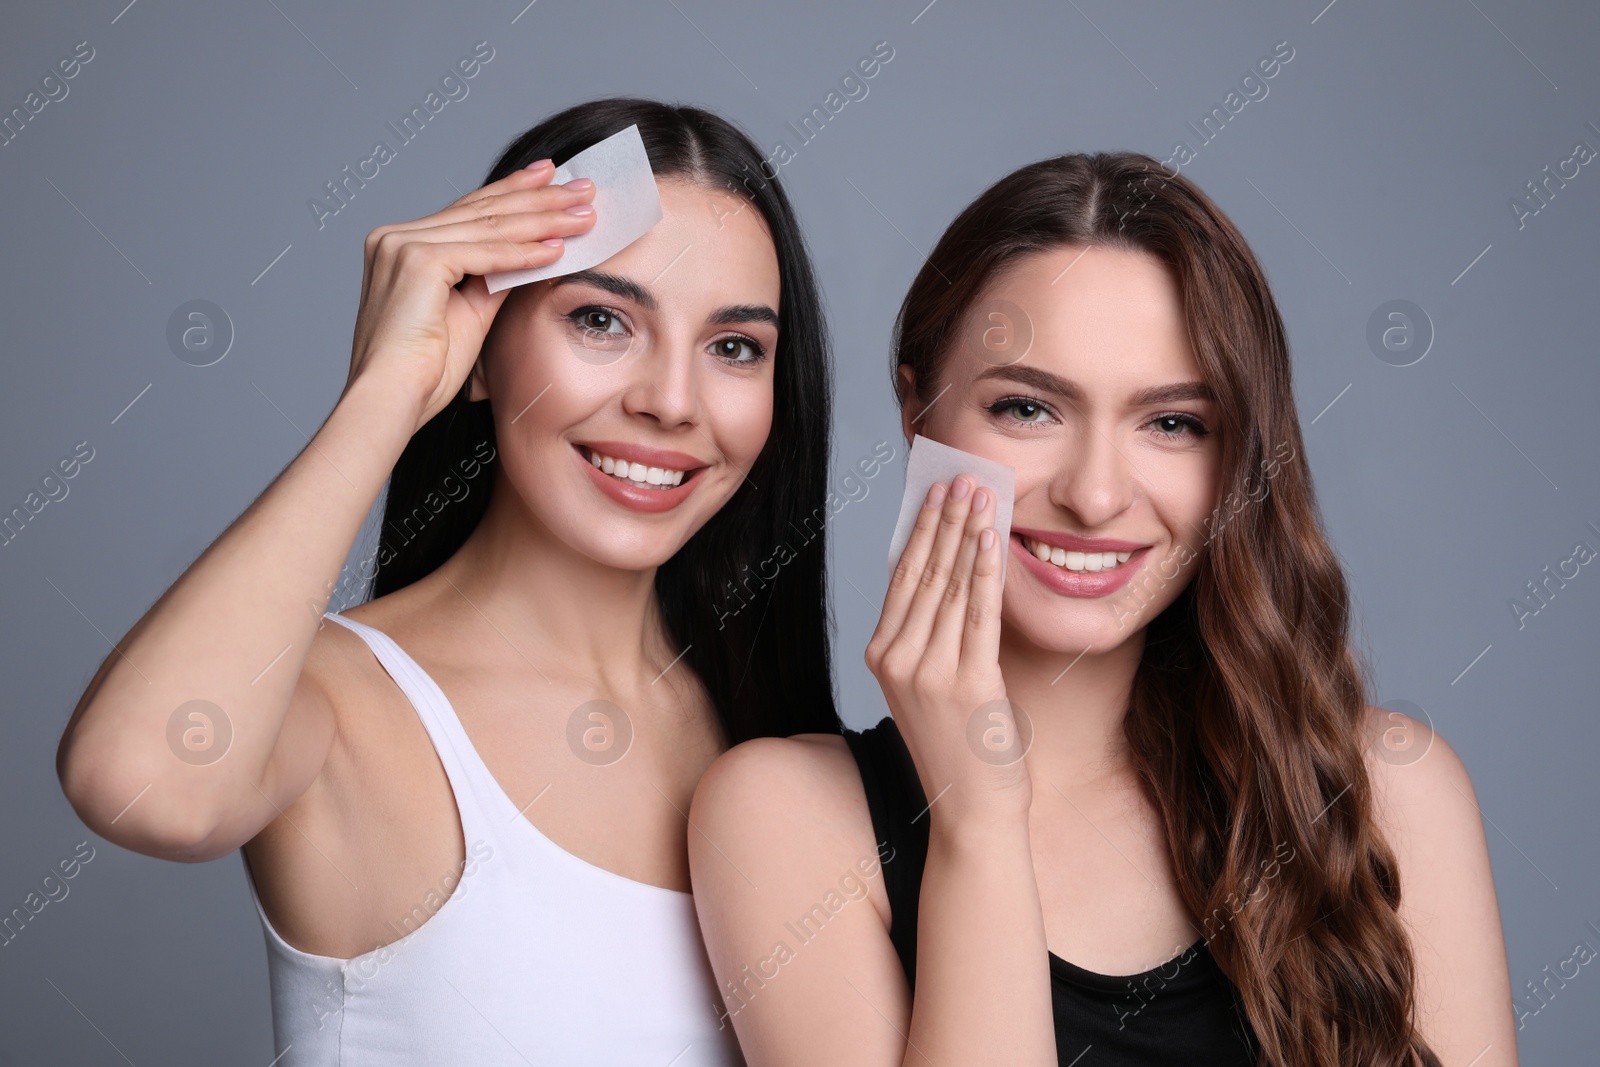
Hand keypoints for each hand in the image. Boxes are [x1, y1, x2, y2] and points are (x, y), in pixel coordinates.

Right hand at [343, 160, 597, 431]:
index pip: (468, 210)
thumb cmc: (424, 372)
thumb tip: (529, 255)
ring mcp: (402, 245)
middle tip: (583, 187)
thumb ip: (493, 279)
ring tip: (584, 214)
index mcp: (400, 246)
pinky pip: (484, 252)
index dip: (513, 192)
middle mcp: (396, 237)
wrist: (392, 400)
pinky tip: (558, 249)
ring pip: (488, 226)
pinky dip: (524, 252)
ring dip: (543, 220)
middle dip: (539, 197)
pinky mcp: (416, 261)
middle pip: (482, 209)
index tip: (551, 178)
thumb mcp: (469, 314)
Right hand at [864, 474, 1029, 826]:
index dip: (921, 530)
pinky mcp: (967, 685)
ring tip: (981, 495)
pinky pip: (980, 615)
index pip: (902, 578)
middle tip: (961, 478)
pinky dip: (987, 572)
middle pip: (924, 575)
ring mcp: (929, 674)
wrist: (972, 811)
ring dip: (968, 535)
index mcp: (882, 658)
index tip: (936, 492)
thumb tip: (950, 571)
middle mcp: (897, 661)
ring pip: (952, 587)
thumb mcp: (931, 686)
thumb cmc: (959, 747)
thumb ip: (933, 634)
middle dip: (946, 520)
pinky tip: (993, 540)